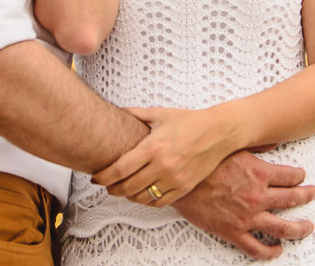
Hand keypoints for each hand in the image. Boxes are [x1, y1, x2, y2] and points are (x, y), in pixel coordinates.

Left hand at [93, 107, 235, 206]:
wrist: (219, 132)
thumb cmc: (190, 121)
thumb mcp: (160, 114)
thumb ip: (136, 114)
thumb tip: (118, 111)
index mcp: (153, 146)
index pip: (120, 169)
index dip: (103, 177)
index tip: (95, 178)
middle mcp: (162, 165)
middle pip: (127, 187)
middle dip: (112, 189)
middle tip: (106, 186)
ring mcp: (174, 178)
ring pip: (142, 198)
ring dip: (128, 196)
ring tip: (123, 189)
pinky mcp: (184, 187)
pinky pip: (159, 202)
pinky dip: (147, 201)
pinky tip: (142, 194)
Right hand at [173, 150, 314, 260]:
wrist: (178, 180)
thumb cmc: (203, 162)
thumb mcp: (232, 146)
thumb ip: (256, 145)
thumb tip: (273, 141)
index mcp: (258, 173)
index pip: (290, 176)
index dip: (299, 175)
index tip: (302, 176)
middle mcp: (257, 196)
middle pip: (293, 199)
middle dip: (307, 197)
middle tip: (314, 195)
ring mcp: (247, 216)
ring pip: (283, 228)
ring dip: (299, 228)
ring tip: (307, 227)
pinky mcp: (233, 232)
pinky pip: (256, 248)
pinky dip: (270, 251)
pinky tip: (277, 250)